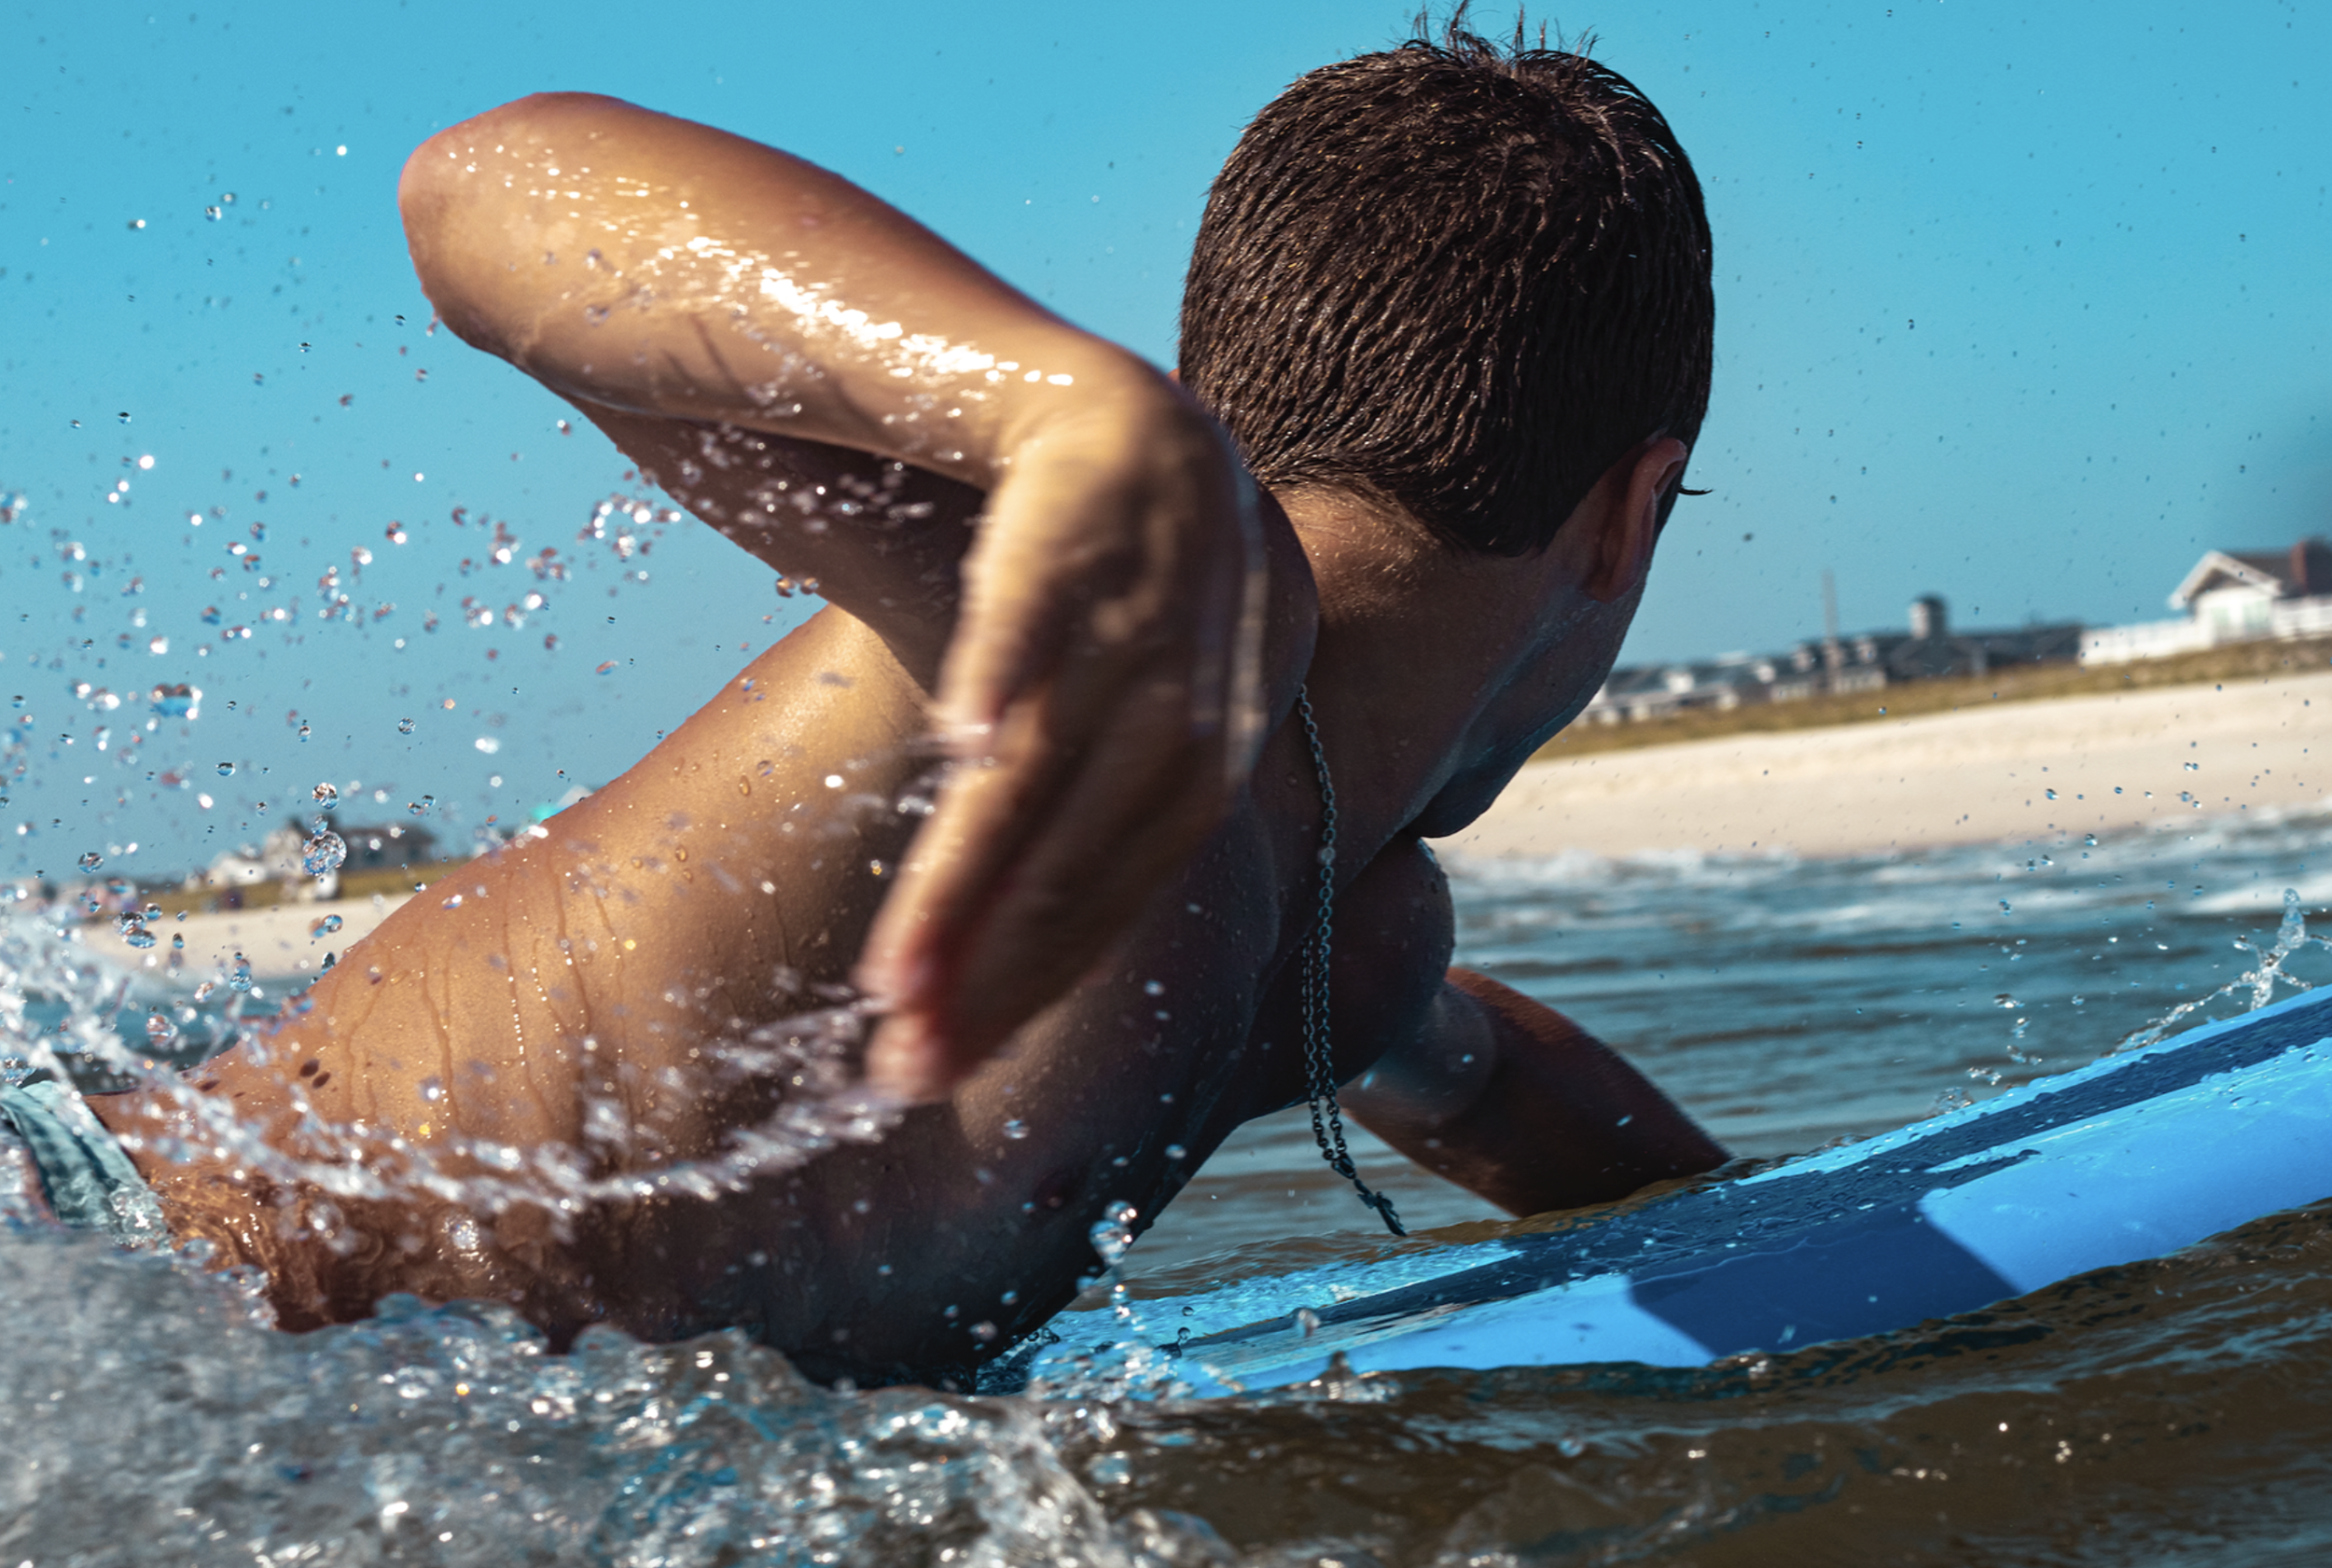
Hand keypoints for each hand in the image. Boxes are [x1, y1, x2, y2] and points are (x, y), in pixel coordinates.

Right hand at [859, 379, 1267, 1097]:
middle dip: (1002, 960)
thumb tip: (1017, 961)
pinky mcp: (1081, 468)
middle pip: (1102, 835)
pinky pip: (1041, 584)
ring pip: (1059, 744)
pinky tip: (965, 740)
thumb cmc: (1063, 568)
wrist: (1070, 390)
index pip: (1132, 875)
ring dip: (979, 867)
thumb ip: (1096, 809)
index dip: (1039, 976)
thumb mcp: (1109, 694)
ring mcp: (1153, 563)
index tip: (942, 1066)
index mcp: (1228, 721)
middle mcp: (1212, 655)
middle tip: (909, 1060)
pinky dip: (1011, 662)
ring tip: (901, 975)